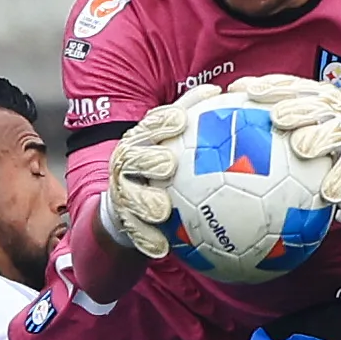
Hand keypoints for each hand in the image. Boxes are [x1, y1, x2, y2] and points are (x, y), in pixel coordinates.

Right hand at [103, 83, 221, 260]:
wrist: (129, 206)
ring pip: (129, 197)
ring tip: (161, 210)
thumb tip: (218, 91)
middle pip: (132, 159)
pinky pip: (134, 233)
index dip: (163, 122)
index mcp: (140, 141)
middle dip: (148, 161)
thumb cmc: (161, 166)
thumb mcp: (173, 140)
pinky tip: (161, 248)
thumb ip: (193, 116)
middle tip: (168, 164)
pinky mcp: (123, 221)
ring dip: (144, 203)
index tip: (181, 121)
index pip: (150, 126)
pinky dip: (148, 240)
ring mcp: (122, 193)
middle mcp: (126, 165)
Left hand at [225, 74, 340, 214]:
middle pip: (315, 105)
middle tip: (277, 117)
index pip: (290, 86)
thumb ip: (267, 118)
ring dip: (319, 139)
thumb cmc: (318, 140)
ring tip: (301, 148)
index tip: (245, 91)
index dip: (270, 86)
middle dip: (296, 108)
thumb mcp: (296, 124)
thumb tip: (223, 111)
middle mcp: (334, 110)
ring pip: (335, 132)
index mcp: (314, 97)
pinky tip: (329, 193)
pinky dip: (340, 181)